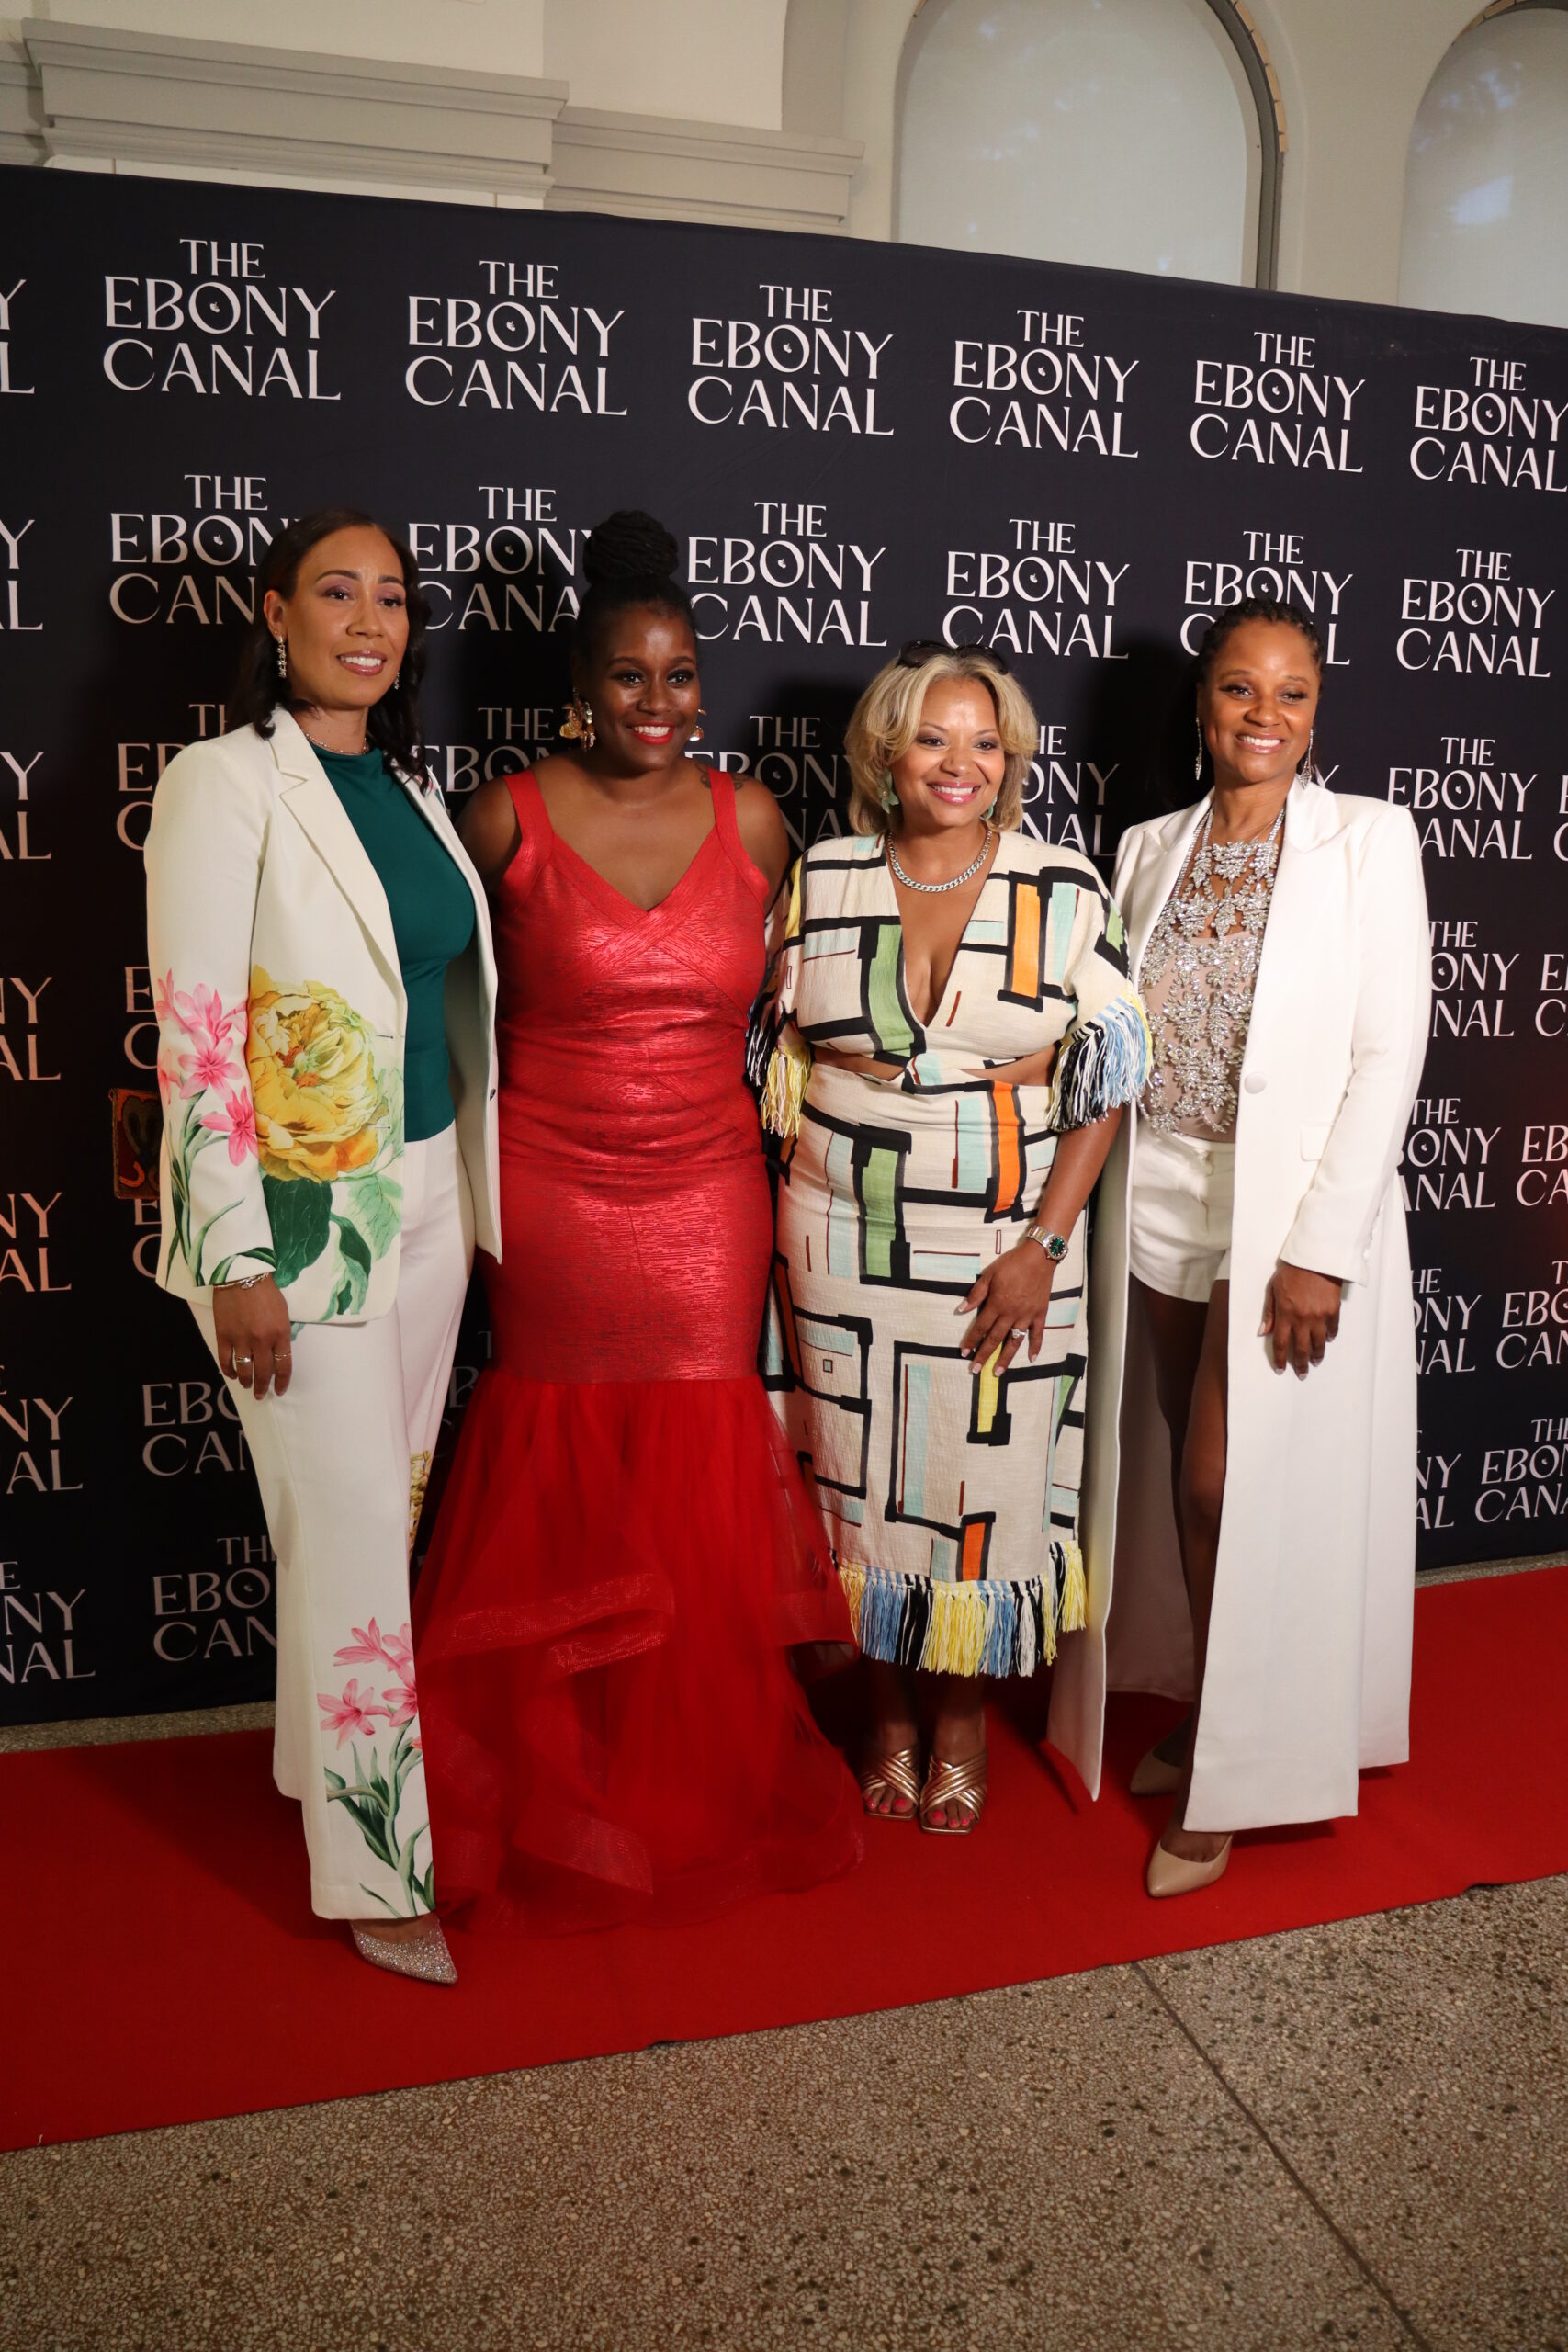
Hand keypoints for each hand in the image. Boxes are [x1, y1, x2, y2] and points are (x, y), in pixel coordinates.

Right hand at [212, 1277, 292, 1399]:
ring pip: (244, 1370)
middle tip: (261, 1394)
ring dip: (246, 1382)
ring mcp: (241, 1339)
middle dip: (262, 1387)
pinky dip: (229, 1371)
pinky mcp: (223, 1336)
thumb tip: (276, 1354)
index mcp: (280, 1333)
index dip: (282, 1382)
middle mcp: (262, 1340)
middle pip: (263, 1373)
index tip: (279, 1390)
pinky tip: (233, 1374)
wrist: (241, 1275)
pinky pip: (226, 1361)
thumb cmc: (266, 1291)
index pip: (284, 1366)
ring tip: (247, 1385)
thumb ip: (281, 1334)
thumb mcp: (283, 1312)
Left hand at [958, 1242, 1057, 1375]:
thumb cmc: (1011, 1264)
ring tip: (998, 1371)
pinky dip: (1035, 1347)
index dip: (971, 1340)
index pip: (981, 1327)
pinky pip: (1038, 1334)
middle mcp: (1011, 1314)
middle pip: (995, 1338)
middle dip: (984, 1355)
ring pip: (1014, 1341)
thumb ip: (976, 1294)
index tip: (964, 1353)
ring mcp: (1027, 1316)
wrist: (1038, 1257)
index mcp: (997, 1304)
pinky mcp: (1040, 1314)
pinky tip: (1031, 1359)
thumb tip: (961, 1310)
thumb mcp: (989, 1274)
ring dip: (1006, 1358)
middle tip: (975, 1370)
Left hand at [1260, 1260, 1341, 1377]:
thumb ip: (1269, 1312)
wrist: (1315, 1257)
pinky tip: (1327, 1341)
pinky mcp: (1333, 1311)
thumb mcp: (1273, 1289)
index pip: (1281, 1343)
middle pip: (1301, 1349)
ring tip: (1315, 1362)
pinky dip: (1330, 1337)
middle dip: (1301, 1364)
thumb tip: (1263, 1331)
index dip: (1280, 1359)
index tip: (1280, 1369)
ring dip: (1317, 1355)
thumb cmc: (1291, 1270)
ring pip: (1319, 1344)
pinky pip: (1332, 1329)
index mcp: (1285, 1314)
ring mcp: (1319, 1316)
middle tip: (1301, 1374)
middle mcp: (1302, 1319)